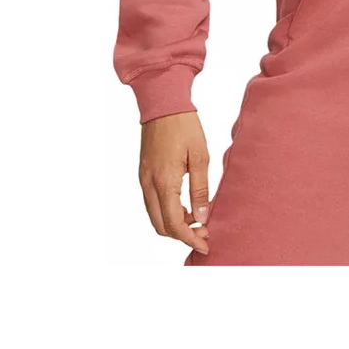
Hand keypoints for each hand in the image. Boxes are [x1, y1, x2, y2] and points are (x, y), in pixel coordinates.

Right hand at [139, 111, 210, 253]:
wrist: (162, 104)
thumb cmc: (184, 126)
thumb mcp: (200, 157)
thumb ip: (201, 190)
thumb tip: (202, 216)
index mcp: (164, 181)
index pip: (174, 223)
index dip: (190, 238)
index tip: (205, 244)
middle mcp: (148, 184)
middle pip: (161, 226)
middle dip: (182, 235)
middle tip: (204, 232)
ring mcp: (143, 180)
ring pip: (155, 216)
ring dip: (174, 225)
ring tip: (197, 220)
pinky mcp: (143, 174)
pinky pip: (152, 204)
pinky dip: (167, 213)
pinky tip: (185, 208)